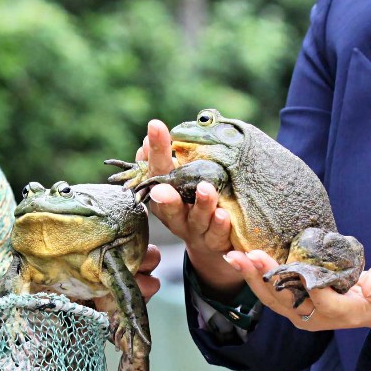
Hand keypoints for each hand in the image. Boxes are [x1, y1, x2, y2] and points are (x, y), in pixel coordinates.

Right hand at [133, 120, 242, 296]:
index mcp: (163, 196)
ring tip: (206, 189)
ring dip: (201, 204)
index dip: (156, 149)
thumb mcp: (177, 183)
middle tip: (162, 187)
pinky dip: (220, 226)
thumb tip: (146, 139)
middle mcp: (176, 215)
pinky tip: (223, 215)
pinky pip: (218, 236)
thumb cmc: (190, 204)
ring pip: (198, 219)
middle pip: (170, 205)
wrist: (209, 245)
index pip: (157, 169)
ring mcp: (196, 230)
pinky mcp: (216, 242)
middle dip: (166, 195)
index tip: (156, 125)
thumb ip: (164, 162)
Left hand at [223, 253, 370, 347]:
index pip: (322, 300)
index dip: (306, 284)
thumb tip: (370, 285)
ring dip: (252, 276)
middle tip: (246, 255)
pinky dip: (256, 275)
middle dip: (264, 277)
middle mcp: (318, 317)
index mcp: (345, 313)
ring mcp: (304, 313)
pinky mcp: (296, 304)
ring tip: (234, 255)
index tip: (291, 266)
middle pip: (285, 300)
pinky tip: (241, 256)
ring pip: (272, 298)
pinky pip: (271, 291)